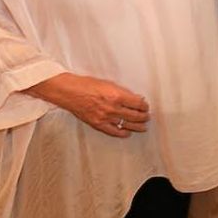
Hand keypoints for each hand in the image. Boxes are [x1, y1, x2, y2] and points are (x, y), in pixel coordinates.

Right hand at [27, 73, 149, 137]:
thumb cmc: (87, 85)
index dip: (144, 106)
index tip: (146, 106)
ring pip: (126, 125)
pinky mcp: (98, 124)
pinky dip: (122, 133)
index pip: (137, 104)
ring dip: (137, 126)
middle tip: (147, 117)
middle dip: (143, 117)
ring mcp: (105, 118)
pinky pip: (113, 131)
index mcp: (117, 96)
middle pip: (134, 116)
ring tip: (143, 126)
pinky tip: (127, 133)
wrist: (70, 92)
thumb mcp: (109, 83)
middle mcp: (113, 108)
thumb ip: (123, 92)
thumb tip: (136, 98)